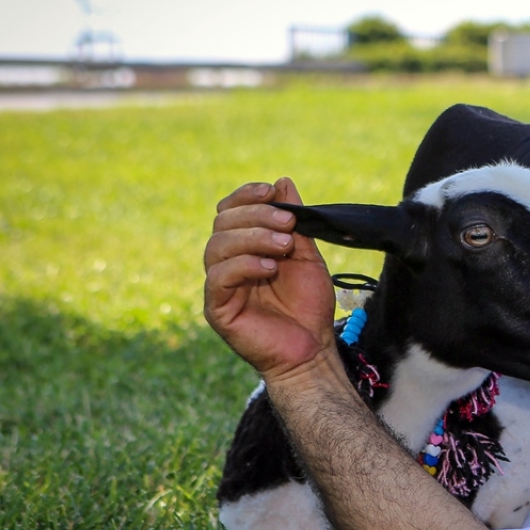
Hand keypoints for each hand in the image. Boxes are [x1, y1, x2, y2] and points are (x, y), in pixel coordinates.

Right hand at [203, 177, 336, 382]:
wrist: (312, 348)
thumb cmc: (309, 305)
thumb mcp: (307, 255)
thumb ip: (295, 222)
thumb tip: (282, 182)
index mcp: (244, 247)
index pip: (229, 211)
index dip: (245, 196)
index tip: (271, 192)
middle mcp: (226, 263)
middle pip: (222, 223)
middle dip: (256, 216)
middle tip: (288, 224)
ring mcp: (219, 285)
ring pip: (217, 246)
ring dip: (253, 238)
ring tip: (284, 246)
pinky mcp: (217, 307)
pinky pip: (219, 276)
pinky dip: (244, 265)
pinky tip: (270, 267)